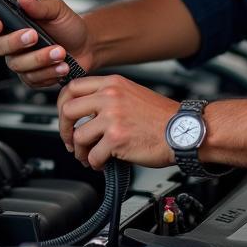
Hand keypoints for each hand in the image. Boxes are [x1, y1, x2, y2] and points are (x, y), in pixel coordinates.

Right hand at [0, 0, 93, 86]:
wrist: (86, 45)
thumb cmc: (69, 26)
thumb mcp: (57, 10)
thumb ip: (39, 5)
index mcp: (14, 24)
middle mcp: (13, 45)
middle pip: (0, 48)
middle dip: (17, 42)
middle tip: (35, 36)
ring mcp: (22, 62)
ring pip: (19, 65)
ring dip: (41, 59)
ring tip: (60, 52)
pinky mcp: (33, 78)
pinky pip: (33, 79)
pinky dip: (49, 73)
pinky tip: (62, 66)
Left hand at [58, 75, 178, 169]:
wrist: (182, 130)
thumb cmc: (161, 117)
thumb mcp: (131, 93)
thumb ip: (108, 96)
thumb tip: (85, 110)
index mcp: (112, 83)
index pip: (73, 87)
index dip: (63, 104)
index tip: (65, 117)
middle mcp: (110, 97)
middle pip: (68, 109)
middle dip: (64, 129)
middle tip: (70, 141)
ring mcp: (112, 117)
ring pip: (78, 135)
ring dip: (80, 151)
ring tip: (87, 156)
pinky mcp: (117, 139)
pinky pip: (93, 155)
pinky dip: (95, 163)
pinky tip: (102, 163)